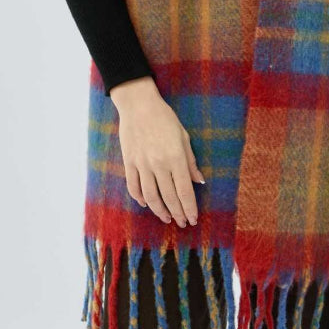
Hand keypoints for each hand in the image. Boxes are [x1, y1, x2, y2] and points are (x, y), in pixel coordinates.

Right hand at [110, 77, 204, 227]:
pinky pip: (133, 186)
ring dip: (160, 210)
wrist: (138, 105)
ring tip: (167, 218)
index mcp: (176, 158)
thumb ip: (191, 161)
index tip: (193, 219)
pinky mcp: (129, 162)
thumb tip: (199, 181)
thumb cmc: (165, 118)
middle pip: (170, 197)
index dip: (189, 207)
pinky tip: (146, 204)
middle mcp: (159, 164)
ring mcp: (142, 164)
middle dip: (178, 213)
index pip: (184, 190)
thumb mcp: (183, 136)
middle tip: (183, 223)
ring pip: (151, 196)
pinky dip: (140, 198)